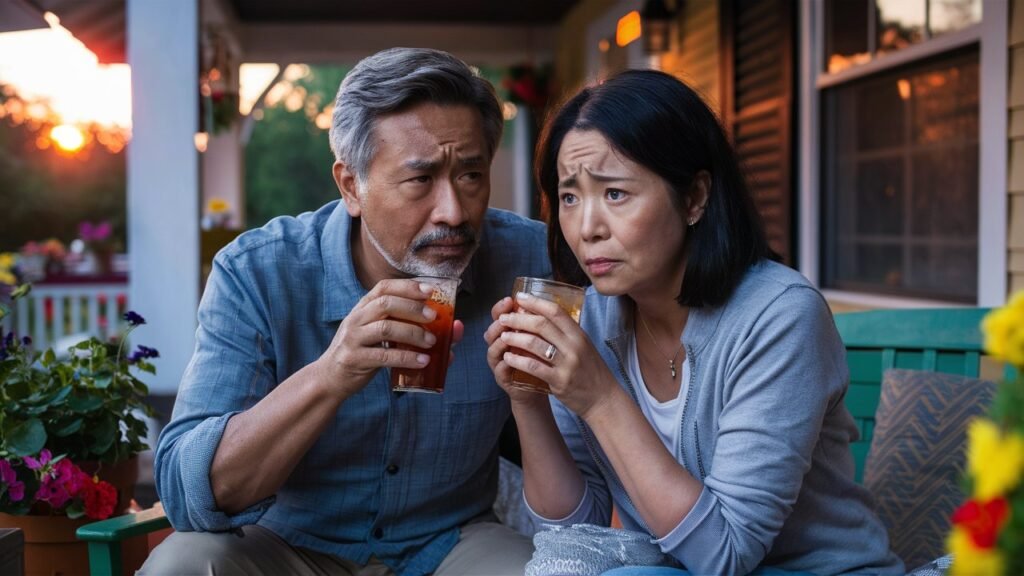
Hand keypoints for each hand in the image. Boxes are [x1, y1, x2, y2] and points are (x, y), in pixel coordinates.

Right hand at [317, 279, 455, 397]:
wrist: (331, 377)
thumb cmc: (364, 352)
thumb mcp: (379, 335)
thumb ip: (408, 328)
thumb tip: (453, 330)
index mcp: (363, 307)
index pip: (384, 287)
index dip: (408, 287)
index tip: (430, 291)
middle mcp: (357, 318)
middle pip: (386, 304)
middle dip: (413, 308)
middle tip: (434, 317)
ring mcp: (354, 338)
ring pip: (386, 328)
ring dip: (413, 333)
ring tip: (432, 342)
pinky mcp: (355, 359)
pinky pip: (384, 356)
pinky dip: (407, 357)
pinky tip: (423, 361)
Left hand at [493, 292, 618, 418]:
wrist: (604, 398)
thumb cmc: (591, 371)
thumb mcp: (584, 346)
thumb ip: (567, 334)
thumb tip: (544, 317)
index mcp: (579, 334)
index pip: (555, 311)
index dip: (535, 302)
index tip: (519, 297)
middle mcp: (574, 346)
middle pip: (541, 325)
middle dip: (518, 319)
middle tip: (504, 318)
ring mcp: (567, 364)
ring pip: (534, 344)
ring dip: (514, 338)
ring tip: (503, 336)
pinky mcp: (559, 381)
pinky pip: (533, 367)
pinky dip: (518, 360)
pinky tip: (508, 358)